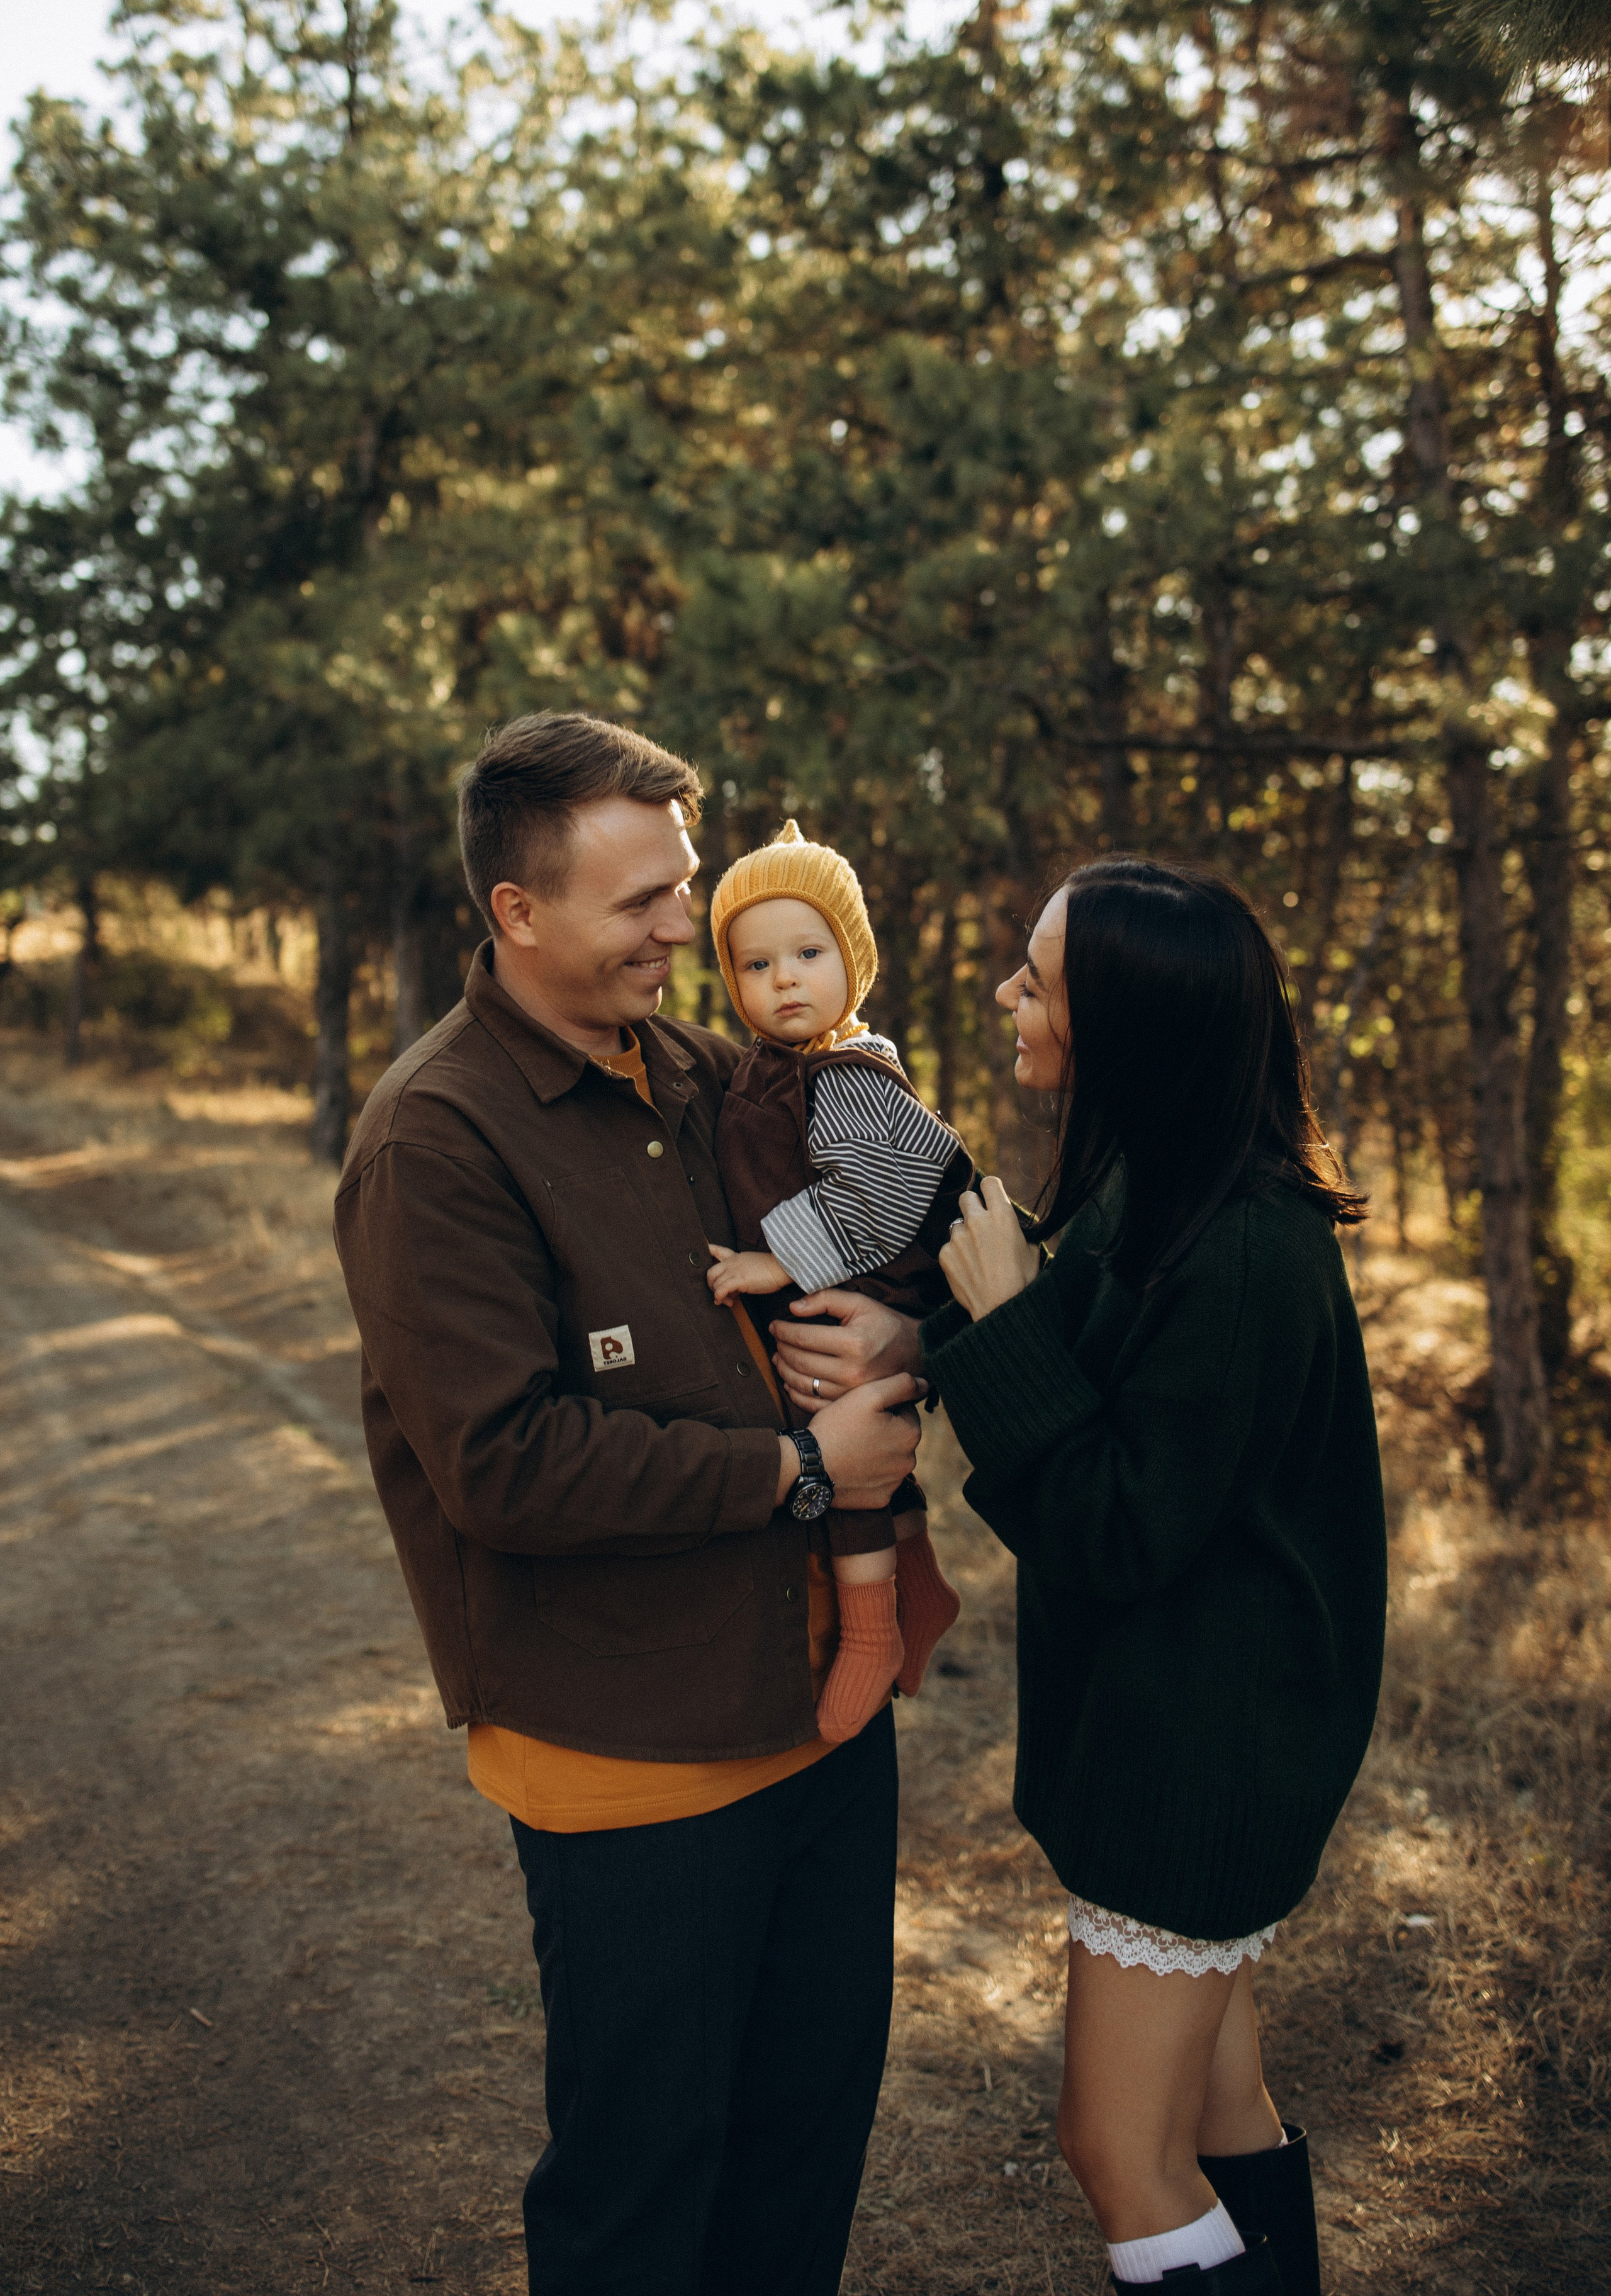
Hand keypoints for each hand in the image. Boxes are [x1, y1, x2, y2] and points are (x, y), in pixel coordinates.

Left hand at [708, 1244, 789, 1302]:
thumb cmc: (771, 1269)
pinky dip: (720, 1297)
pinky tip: (727, 1302)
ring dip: (718, 1295)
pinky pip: (722, 1289)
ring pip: (715, 1283)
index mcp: (735, 1257)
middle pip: (710, 1272)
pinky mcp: (740, 1279)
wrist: (782, 1267)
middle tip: (719, 1295)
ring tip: (727, 1302)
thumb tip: (733, 1290)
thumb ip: (740, 1274)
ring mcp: (735, 1270)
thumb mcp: (752, 1266)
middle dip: (710, 1286)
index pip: (716, 1250)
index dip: (706, 1252)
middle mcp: (732, 1262)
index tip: (702, 1258)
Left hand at [769, 1289, 922, 1412]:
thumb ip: (826, 1299)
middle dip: (781, 1348)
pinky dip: (795, 1393)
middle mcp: (851, 1371)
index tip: (774, 1325)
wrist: (915, 1353)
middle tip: (775, 1339)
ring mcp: (849, 1392)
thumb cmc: (885, 1325)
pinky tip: (789, 1380)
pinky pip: (813, 1403)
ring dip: (783, 1370)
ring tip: (778, 1357)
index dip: (783, 1330)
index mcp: (853, 1343)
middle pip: (799, 1361)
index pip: (803, 1337)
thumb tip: (793, 1308)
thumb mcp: (860, 1303)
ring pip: (802, 1383)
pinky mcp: (849, 1404)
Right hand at [809, 1373, 925, 1508]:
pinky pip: (879, 1481)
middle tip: (855, 1428)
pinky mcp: (880, 1499)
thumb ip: (902, 1385)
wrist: (808, 1466)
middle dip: (883, 1430)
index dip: (884, 1407)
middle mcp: (909, 1461)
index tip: (863, 1411)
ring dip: (877, 1452)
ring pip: (890, 1459)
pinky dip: (869, 1474)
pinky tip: (851, 1467)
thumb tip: (926, 1384)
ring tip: (851, 1447)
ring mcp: (894, 1483)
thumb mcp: (868, 1394)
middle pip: (899, 1436)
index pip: (906, 1411)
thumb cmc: (838, 1427)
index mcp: (911, 1434)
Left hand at [938, 1176, 1039, 1320]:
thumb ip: (1018, 1230)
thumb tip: (1012, 1225)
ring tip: (977, 1256)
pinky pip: (948, 1247)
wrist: (1002, 1309)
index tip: (991, 1199)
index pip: (989, 1183)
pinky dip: (956, 1255)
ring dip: (964, 1235)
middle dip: (973, 1206)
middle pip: (966, 1197)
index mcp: (1002, 1215)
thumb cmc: (1023, 1280)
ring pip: (957, 1225)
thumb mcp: (1032, 1249)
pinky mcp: (945, 1254)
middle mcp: (977, 1221)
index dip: (990, 1190)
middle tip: (980, 1223)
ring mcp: (958, 1237)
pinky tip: (968, 1270)